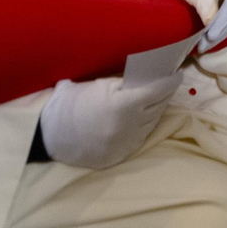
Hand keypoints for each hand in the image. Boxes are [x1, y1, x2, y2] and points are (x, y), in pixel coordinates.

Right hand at [38, 74, 179, 168]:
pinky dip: (146, 124)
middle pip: (159, 105)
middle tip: (168, 83)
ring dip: (157, 108)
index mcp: (123, 104)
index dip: (170, 81)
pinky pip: (142, 136)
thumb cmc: (71, 104)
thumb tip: (145, 75)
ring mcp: (127, 141)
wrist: (50, 137)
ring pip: (153, 121)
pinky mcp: (122, 153)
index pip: (158, 89)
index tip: (177, 73)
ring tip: (158, 97)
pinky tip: (145, 116)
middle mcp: (130, 124)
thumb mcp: (98, 86)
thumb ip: (123, 83)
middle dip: (165, 93)